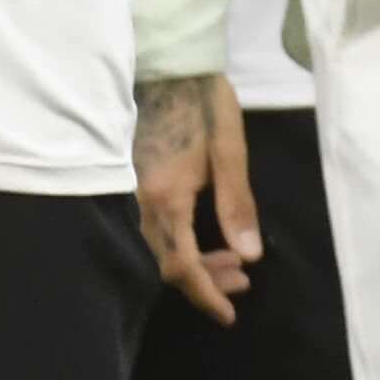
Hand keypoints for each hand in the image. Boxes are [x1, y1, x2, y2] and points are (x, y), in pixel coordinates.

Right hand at [133, 72, 260, 324]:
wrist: (167, 63)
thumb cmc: (203, 103)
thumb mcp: (229, 151)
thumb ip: (237, 204)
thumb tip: (249, 256)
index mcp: (166, 198)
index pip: (182, 266)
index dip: (205, 295)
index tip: (228, 315)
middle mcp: (140, 202)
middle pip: (167, 263)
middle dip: (205, 281)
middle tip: (242, 282)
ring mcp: (131, 191)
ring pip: (158, 247)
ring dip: (194, 261)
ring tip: (232, 260)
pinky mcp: (131, 180)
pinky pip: (152, 228)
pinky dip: (179, 242)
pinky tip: (203, 235)